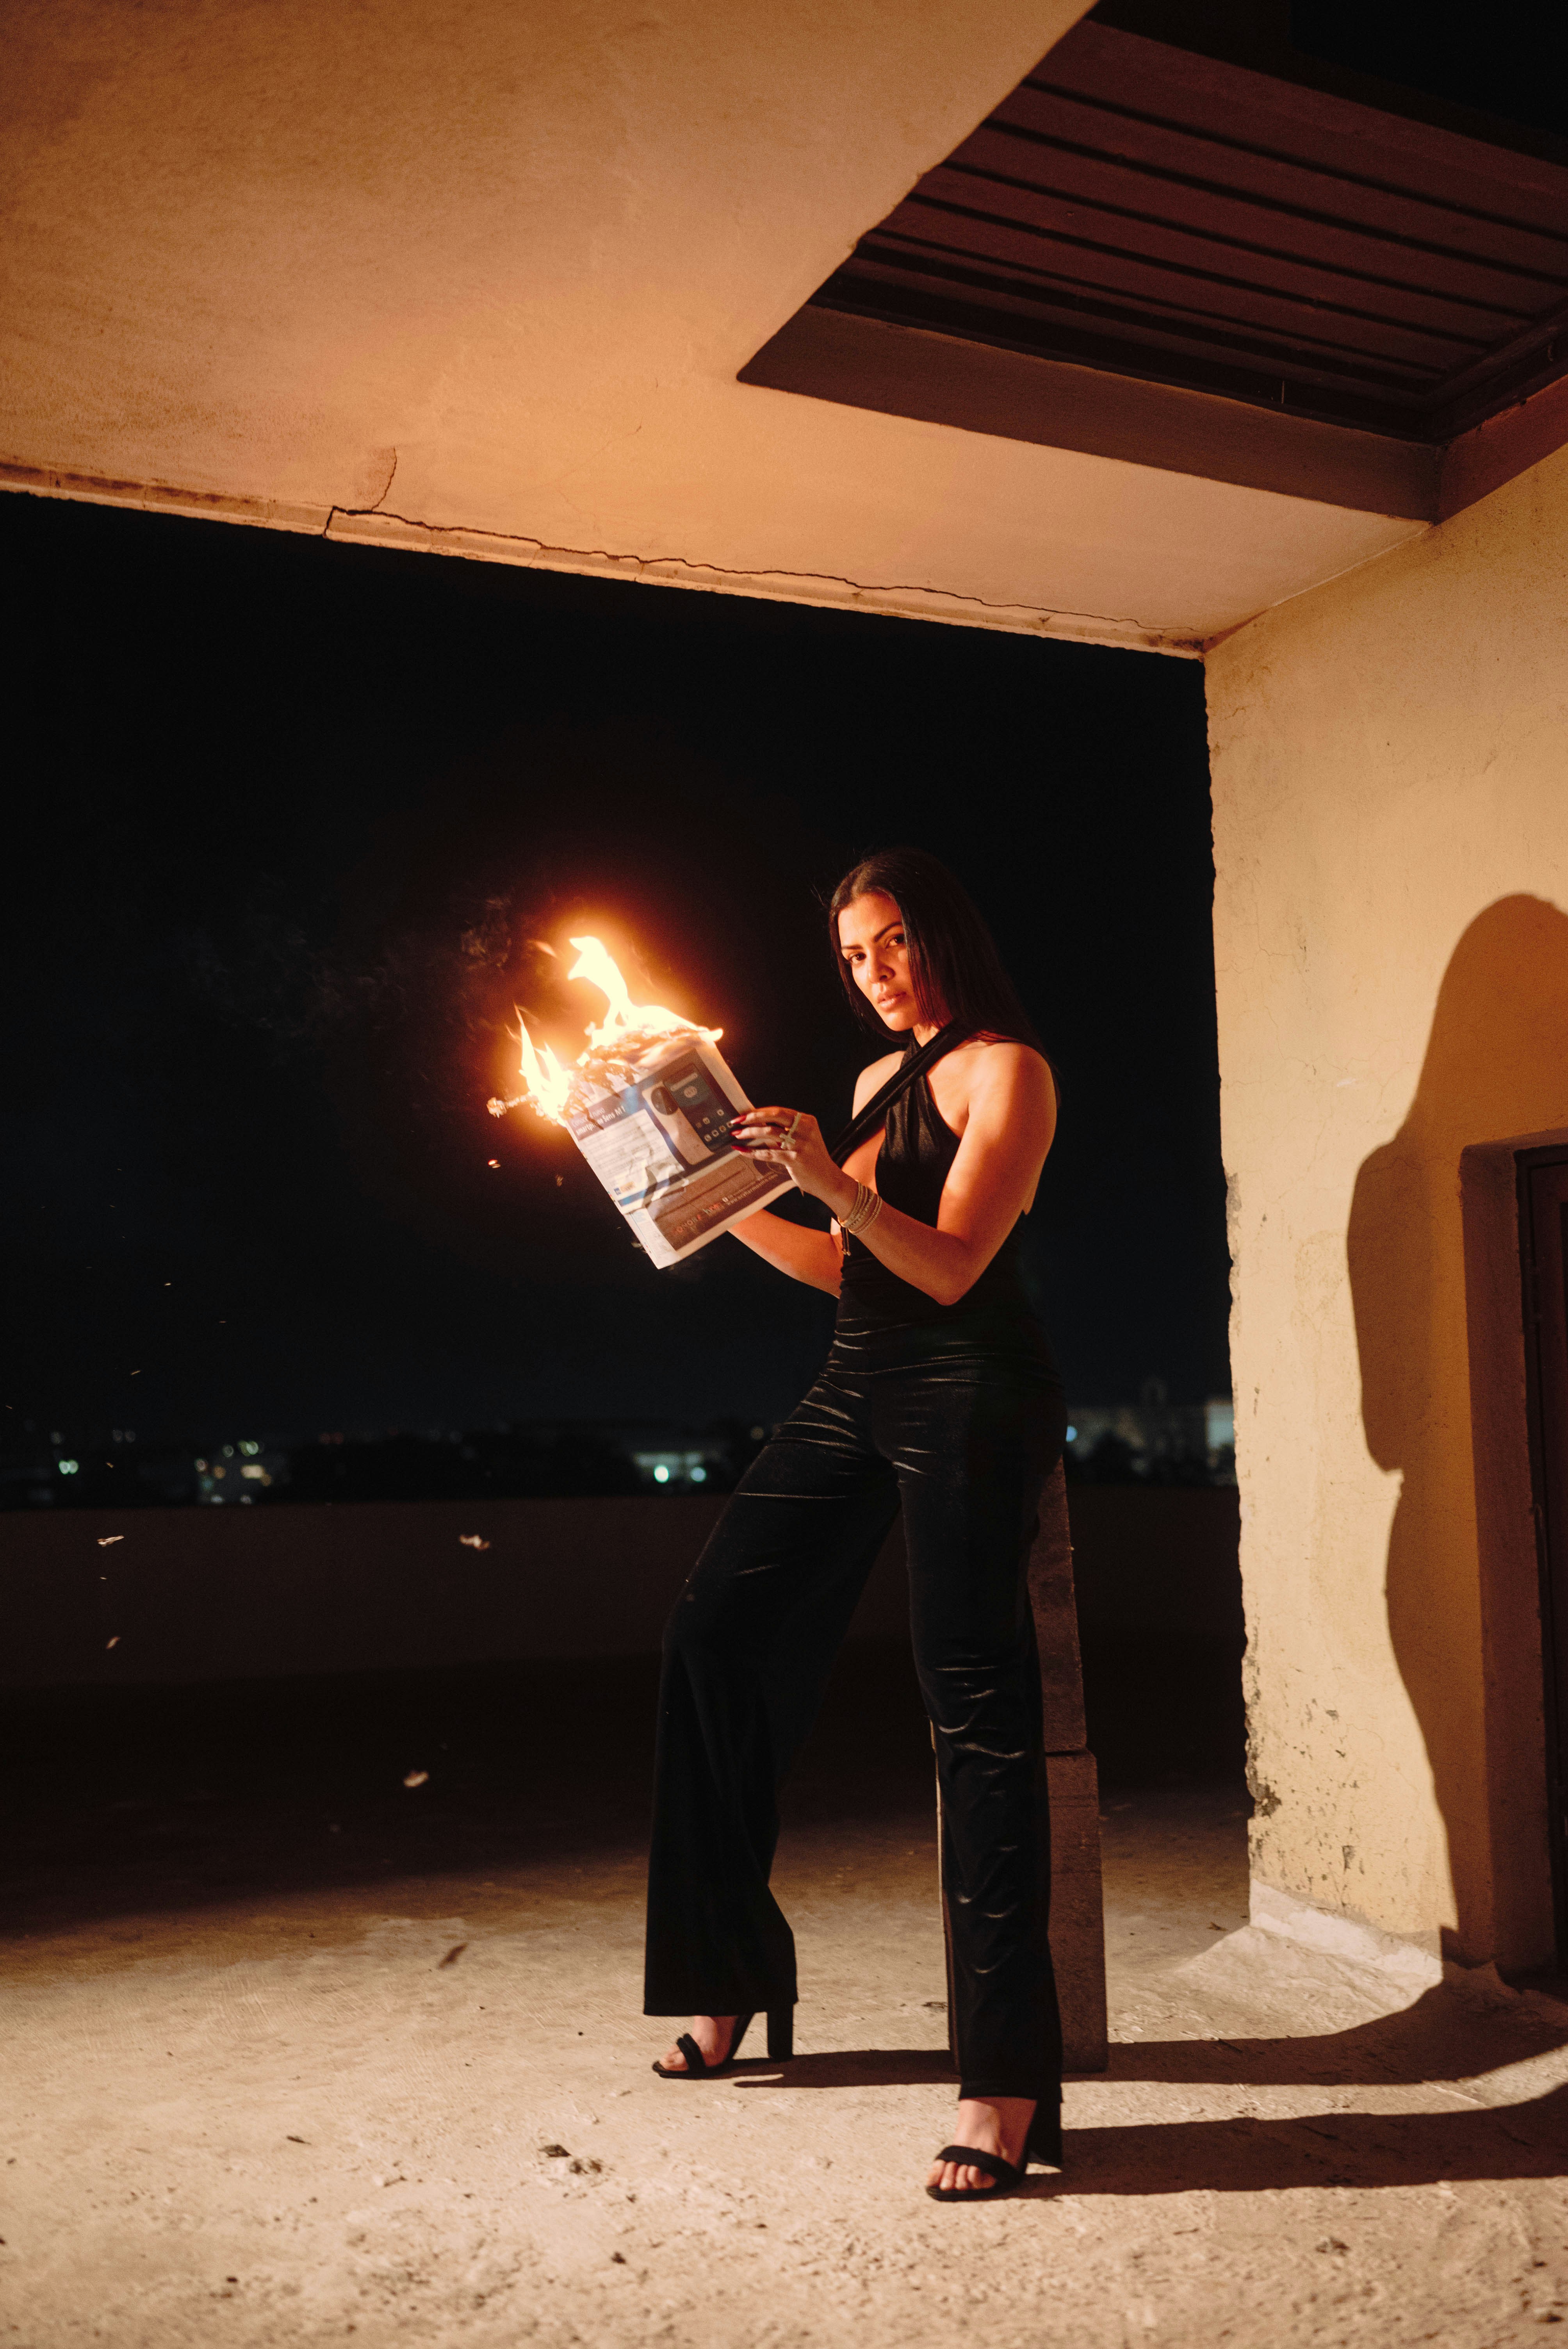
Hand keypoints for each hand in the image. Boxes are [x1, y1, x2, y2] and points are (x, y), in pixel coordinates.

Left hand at [729, 1105, 852, 1216]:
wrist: (828, 1180)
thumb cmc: (812, 1160)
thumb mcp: (803, 1140)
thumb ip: (785, 1132)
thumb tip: (757, 1124)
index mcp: (807, 1121)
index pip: (778, 1111)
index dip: (758, 1111)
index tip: (742, 1114)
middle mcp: (805, 1129)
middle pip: (773, 1116)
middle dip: (751, 1118)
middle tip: (735, 1122)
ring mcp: (801, 1144)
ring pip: (769, 1133)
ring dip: (749, 1133)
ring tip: (737, 1136)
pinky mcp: (795, 1159)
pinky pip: (769, 1153)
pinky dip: (753, 1152)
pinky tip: (742, 1151)